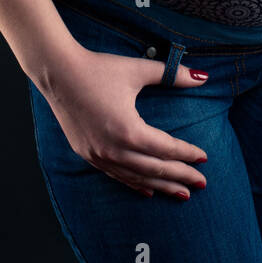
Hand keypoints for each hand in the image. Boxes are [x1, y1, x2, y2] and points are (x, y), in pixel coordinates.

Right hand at [43, 43, 209, 200]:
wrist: (57, 72)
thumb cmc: (98, 68)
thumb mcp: (137, 70)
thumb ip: (172, 75)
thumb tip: (204, 76)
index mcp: (128, 130)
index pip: (166, 148)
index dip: (187, 154)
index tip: (204, 159)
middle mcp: (114, 149)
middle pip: (155, 169)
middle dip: (180, 177)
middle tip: (201, 184)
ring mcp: (99, 155)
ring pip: (137, 178)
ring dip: (161, 186)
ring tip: (181, 193)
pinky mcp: (87, 155)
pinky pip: (117, 176)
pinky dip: (135, 184)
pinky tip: (148, 191)